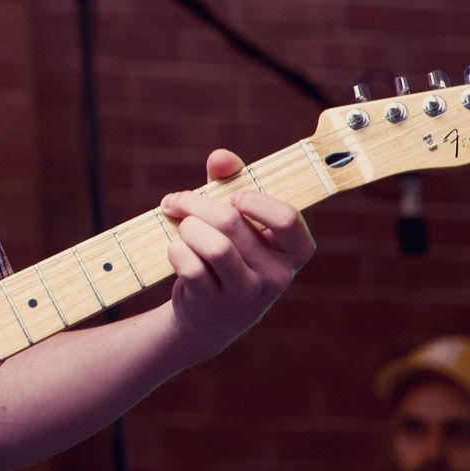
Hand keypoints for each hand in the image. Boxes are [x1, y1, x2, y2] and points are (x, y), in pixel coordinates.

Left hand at [159, 148, 315, 363]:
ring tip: (180, 226)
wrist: (210, 313)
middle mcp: (278, 275)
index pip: (287, 218)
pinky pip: (190, 265)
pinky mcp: (216, 303)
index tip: (233, 197)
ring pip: (213, 245)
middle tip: (176, 201)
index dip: (255, 201)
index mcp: (294, 250)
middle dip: (195, 203)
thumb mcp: (236, 218)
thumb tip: (221, 157)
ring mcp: (248, 293)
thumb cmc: (228, 251)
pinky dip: (176, 250)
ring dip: (186, 227)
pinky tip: (176, 250)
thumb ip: (230, 181)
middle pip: (232, 222)